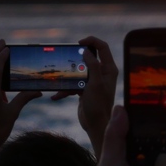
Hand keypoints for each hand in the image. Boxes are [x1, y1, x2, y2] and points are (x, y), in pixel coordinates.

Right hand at [51, 36, 117, 157]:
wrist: (95, 125)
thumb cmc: (98, 105)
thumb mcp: (95, 84)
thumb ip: (93, 66)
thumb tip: (86, 51)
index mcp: (109, 69)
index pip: (102, 47)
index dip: (91, 41)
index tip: (79, 43)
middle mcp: (102, 73)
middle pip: (88, 58)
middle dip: (75, 59)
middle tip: (66, 59)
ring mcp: (93, 81)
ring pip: (78, 71)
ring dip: (68, 77)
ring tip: (58, 81)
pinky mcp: (85, 89)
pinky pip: (73, 84)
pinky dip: (65, 89)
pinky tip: (56, 96)